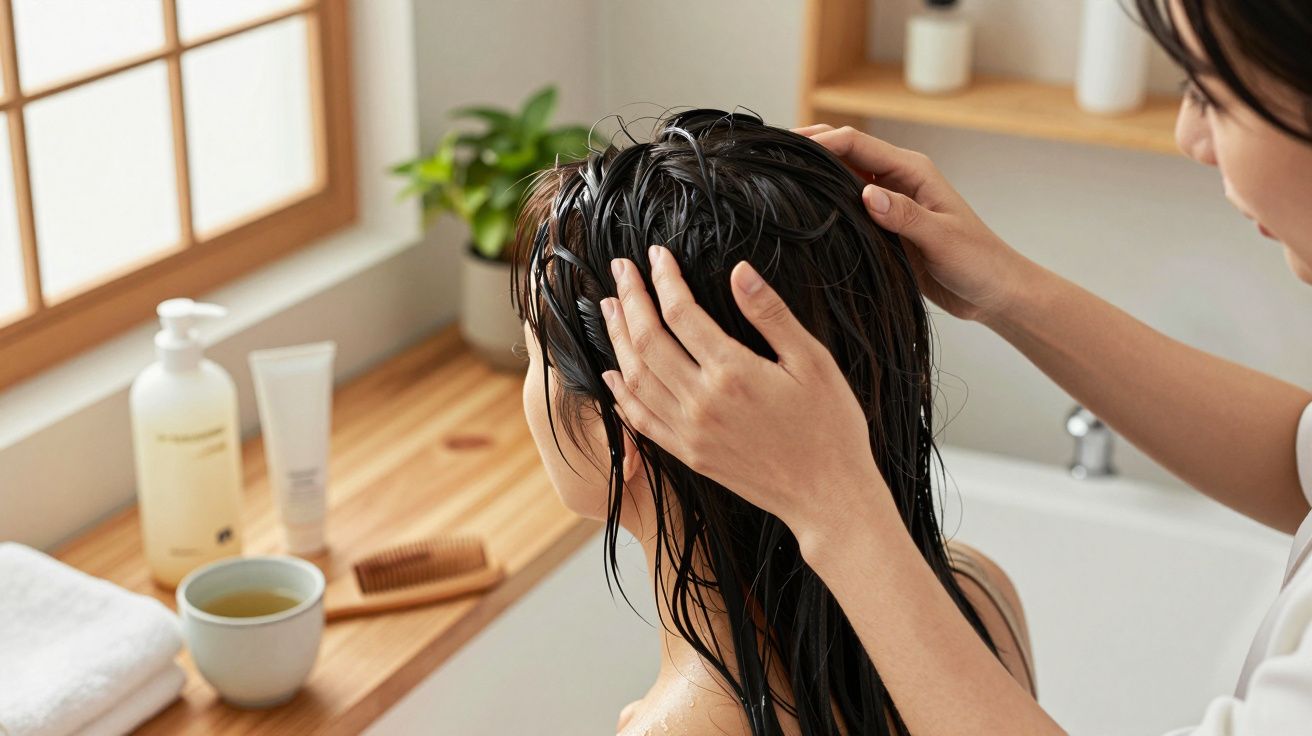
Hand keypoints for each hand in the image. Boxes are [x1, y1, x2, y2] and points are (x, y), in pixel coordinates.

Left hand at [600, 245, 889, 541]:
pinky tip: (614, 374)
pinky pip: (640, 420)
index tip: (656, 254)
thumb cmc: (830, 427)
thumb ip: (770, 315)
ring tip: (610, 308)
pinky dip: (621, 393)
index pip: (681, 313)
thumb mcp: (813, 361)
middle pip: (647, 340)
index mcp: (733, 372)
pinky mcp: (689, 455)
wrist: (828, 497)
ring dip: (617, 339)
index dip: (663, 279)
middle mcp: (701, 402)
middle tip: (620, 268)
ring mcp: (690, 432)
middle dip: (630, 299)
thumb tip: (739, 271)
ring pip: (635, 378)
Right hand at [794, 124, 1033, 324]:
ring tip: (773, 178)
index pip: (856, 143)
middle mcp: (896, 181)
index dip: (821, 140)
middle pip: (843, 153)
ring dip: (813, 176)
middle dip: (808, 149)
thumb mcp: (943, 240)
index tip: (787, 148)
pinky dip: (823, 205)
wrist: (993, 291)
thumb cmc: (977, 262)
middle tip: (768, 156)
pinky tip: (799, 212)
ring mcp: (888, 203)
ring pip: (841, 179)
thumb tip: (867, 194)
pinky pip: (846, 208)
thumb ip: (906, 217)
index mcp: (912, 171)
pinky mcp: (883, 227)